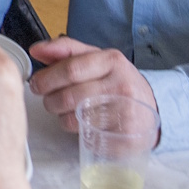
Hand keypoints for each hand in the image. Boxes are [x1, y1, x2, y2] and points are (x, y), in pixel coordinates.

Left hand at [27, 37, 158, 137]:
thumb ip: (66, 51)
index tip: (37, 84)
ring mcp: (124, 114)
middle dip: (50, 100)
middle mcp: (120, 87)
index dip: (47, 78)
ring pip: (74, 120)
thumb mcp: (97, 58)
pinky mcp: (123, 139)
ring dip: (62, 117)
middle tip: (49, 100)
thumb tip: (36, 50)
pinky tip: (84, 125)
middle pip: (69, 97)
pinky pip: (86, 137)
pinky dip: (78, 132)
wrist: (152, 108)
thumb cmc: (117, 82)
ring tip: (67, 112)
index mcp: (112, 61)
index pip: (71, 69)